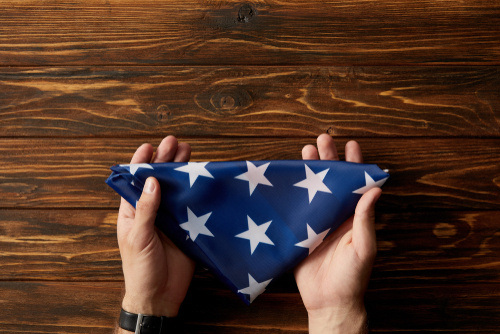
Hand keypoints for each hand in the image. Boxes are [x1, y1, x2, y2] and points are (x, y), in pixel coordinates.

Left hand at [116, 136, 195, 320]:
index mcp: (133, 212)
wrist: (161, 295)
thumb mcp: (138, 237)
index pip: (134, 181)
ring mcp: (170, 218)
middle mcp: (152, 211)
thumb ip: (146, 209)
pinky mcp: (186, 227)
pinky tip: (201, 178)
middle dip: (165, 160)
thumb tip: (152, 181)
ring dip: (181, 171)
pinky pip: (190, 206)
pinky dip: (195, 192)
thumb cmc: (140, 269)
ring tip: (188, 151)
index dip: (140, 163)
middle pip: (158, 180)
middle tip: (174, 142)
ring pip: (175, 189)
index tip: (149, 146)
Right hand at [294, 134, 381, 333]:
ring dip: (310, 171)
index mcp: (354, 217)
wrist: (328, 301)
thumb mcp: (363, 248)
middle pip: (332, 182)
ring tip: (305, 151)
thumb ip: (366, 219)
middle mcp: (337, 216)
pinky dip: (293, 193)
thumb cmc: (352, 277)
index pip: (356, 185)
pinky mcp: (301, 232)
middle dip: (328, 159)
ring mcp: (318, 223)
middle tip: (322, 138)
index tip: (351, 144)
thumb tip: (375, 189)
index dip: (354, 164)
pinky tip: (288, 180)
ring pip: (314, 190)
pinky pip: (298, 208)